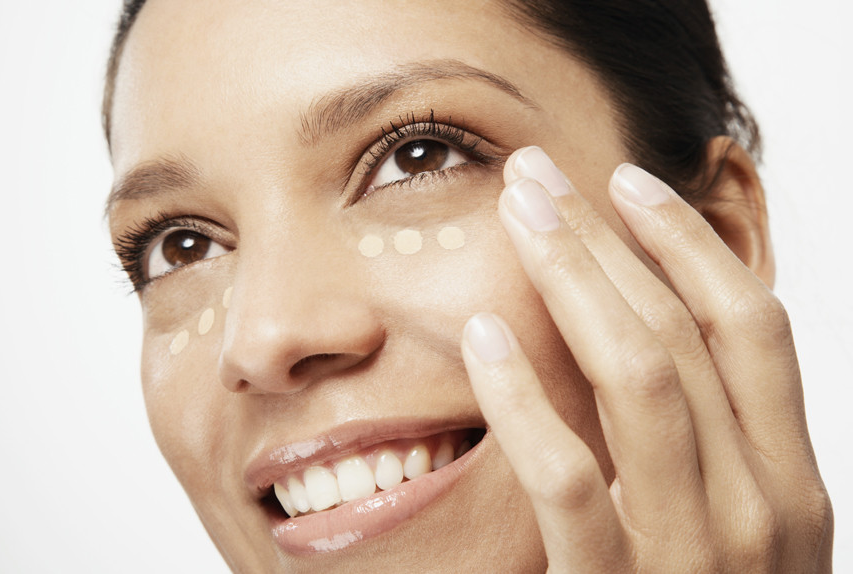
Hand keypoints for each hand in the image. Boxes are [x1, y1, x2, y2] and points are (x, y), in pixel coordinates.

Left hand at [460, 146, 832, 571]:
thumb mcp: (731, 524)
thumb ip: (706, 438)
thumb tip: (644, 320)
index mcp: (792, 481)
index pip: (752, 322)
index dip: (689, 241)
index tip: (627, 180)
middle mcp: (760, 510)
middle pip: (682, 331)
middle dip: (608, 238)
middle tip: (540, 175)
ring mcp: (691, 555)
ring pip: (639, 378)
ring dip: (572, 282)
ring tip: (516, 219)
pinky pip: (568, 476)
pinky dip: (524, 395)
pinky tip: (483, 334)